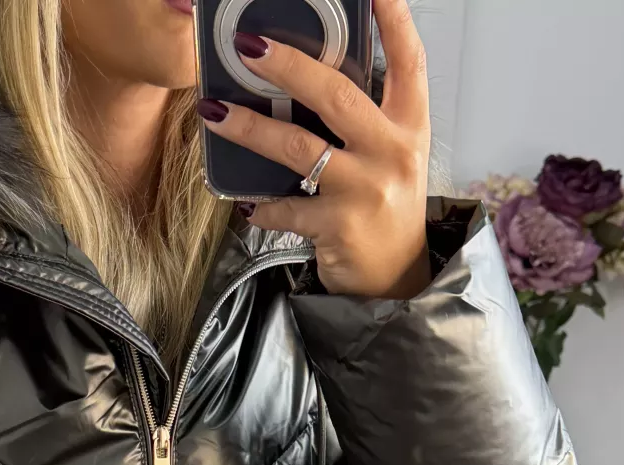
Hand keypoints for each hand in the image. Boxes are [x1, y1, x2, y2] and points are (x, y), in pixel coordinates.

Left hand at [196, 0, 431, 298]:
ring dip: (250, 128)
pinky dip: (261, 206)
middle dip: (290, 67)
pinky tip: (246, 202)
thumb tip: (306, 80)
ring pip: (299, 148)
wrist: (396, 280)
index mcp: (410, 127)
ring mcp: (366, 190)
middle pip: (337, 95)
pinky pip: (285, 208)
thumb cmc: (384, 209)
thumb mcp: (389, 157)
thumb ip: (362, 121)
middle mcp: (393, 153)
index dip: (395, 22)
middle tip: (250, 46)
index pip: (409, 63)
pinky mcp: (339, 227)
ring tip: (214, 112)